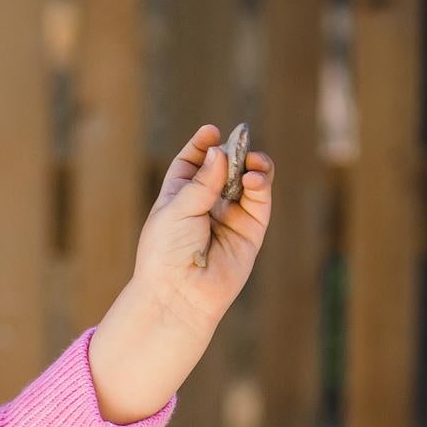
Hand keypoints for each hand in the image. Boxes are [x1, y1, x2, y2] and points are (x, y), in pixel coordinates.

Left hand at [139, 121, 273, 318]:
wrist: (177, 295)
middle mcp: (206, 205)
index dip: (203, 145)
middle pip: (226, 167)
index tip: (212, 131)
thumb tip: (220, 151)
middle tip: (241, 138)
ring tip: (252, 162)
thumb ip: (203, 180)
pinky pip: (259, 201)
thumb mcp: (178, 208)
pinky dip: (260, 185)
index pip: (194, 162)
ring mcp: (230, 218)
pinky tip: (254, 178)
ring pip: (248, 181)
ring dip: (253, 165)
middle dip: (235, 151)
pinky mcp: (250, 232)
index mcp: (180, 196)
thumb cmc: (166, 253)